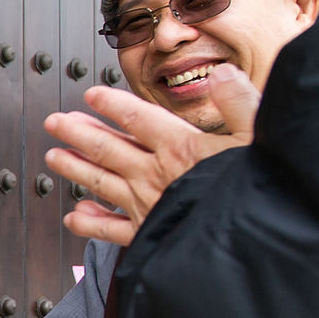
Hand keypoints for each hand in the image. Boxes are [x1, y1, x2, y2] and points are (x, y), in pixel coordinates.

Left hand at [43, 65, 258, 246]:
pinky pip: (111, 230)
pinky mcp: (149, 236)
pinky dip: (90, 223)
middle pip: (107, 148)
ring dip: (75, 168)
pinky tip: (73, 215)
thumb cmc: (265, 189)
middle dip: (78, 133)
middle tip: (54, 122)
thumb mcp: (261, 136)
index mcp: (181, 147)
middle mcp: (156, 175)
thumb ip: (239, 101)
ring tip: (53, 157)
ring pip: (100, 183)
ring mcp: (148, 206)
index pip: (137, 118)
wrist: (256, 244)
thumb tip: (221, 73)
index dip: (112, 104)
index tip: (91, 94)